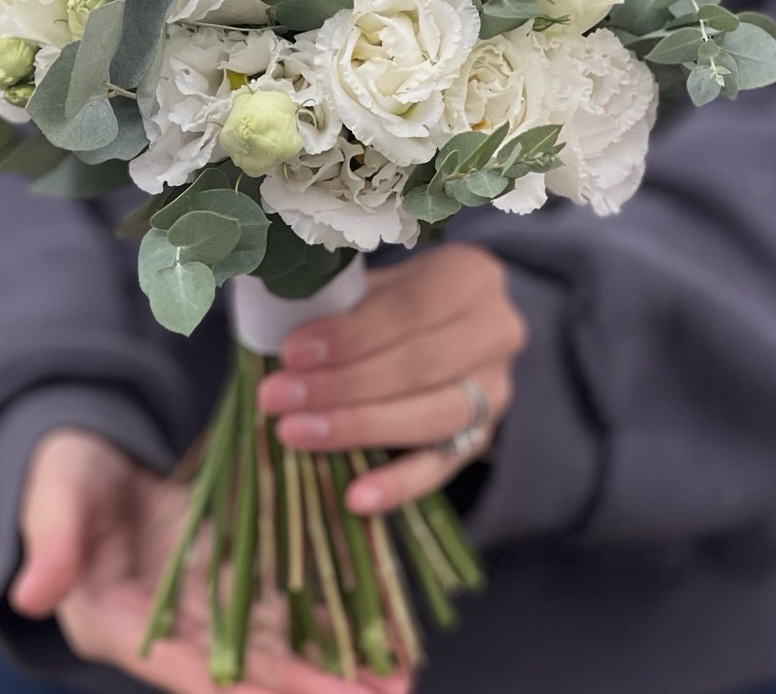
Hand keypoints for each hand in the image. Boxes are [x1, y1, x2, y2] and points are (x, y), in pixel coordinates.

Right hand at [9, 429, 407, 693]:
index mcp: (120, 625)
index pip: (196, 668)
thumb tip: (31, 593)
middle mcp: (169, 627)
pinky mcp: (222, 570)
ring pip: (275, 639)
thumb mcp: (54, 501)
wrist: (79, 453)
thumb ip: (53, 546)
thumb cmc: (60, 477)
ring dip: (333, 658)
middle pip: (250, 667)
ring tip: (398, 671)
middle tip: (387, 690)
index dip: (261, 685)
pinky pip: (279, 597)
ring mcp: (199, 601)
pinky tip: (370, 620)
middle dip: (318, 684)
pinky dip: (322, 611)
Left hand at [257, 244, 526, 515]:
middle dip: (341, 385)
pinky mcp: (483, 436)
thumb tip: (280, 335)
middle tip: (278, 396)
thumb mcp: (380, 282)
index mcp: (469, 277)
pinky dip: (398, 484)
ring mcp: (495, 390)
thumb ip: (345, 303)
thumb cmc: (399, 298)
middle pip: (416, 366)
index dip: (350, 335)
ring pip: (430, 417)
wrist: (452, 323)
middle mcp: (496, 332)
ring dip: (357, 428)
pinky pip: (441, 467)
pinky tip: (356, 498)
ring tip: (295, 433)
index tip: (292, 352)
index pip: (408, 309)